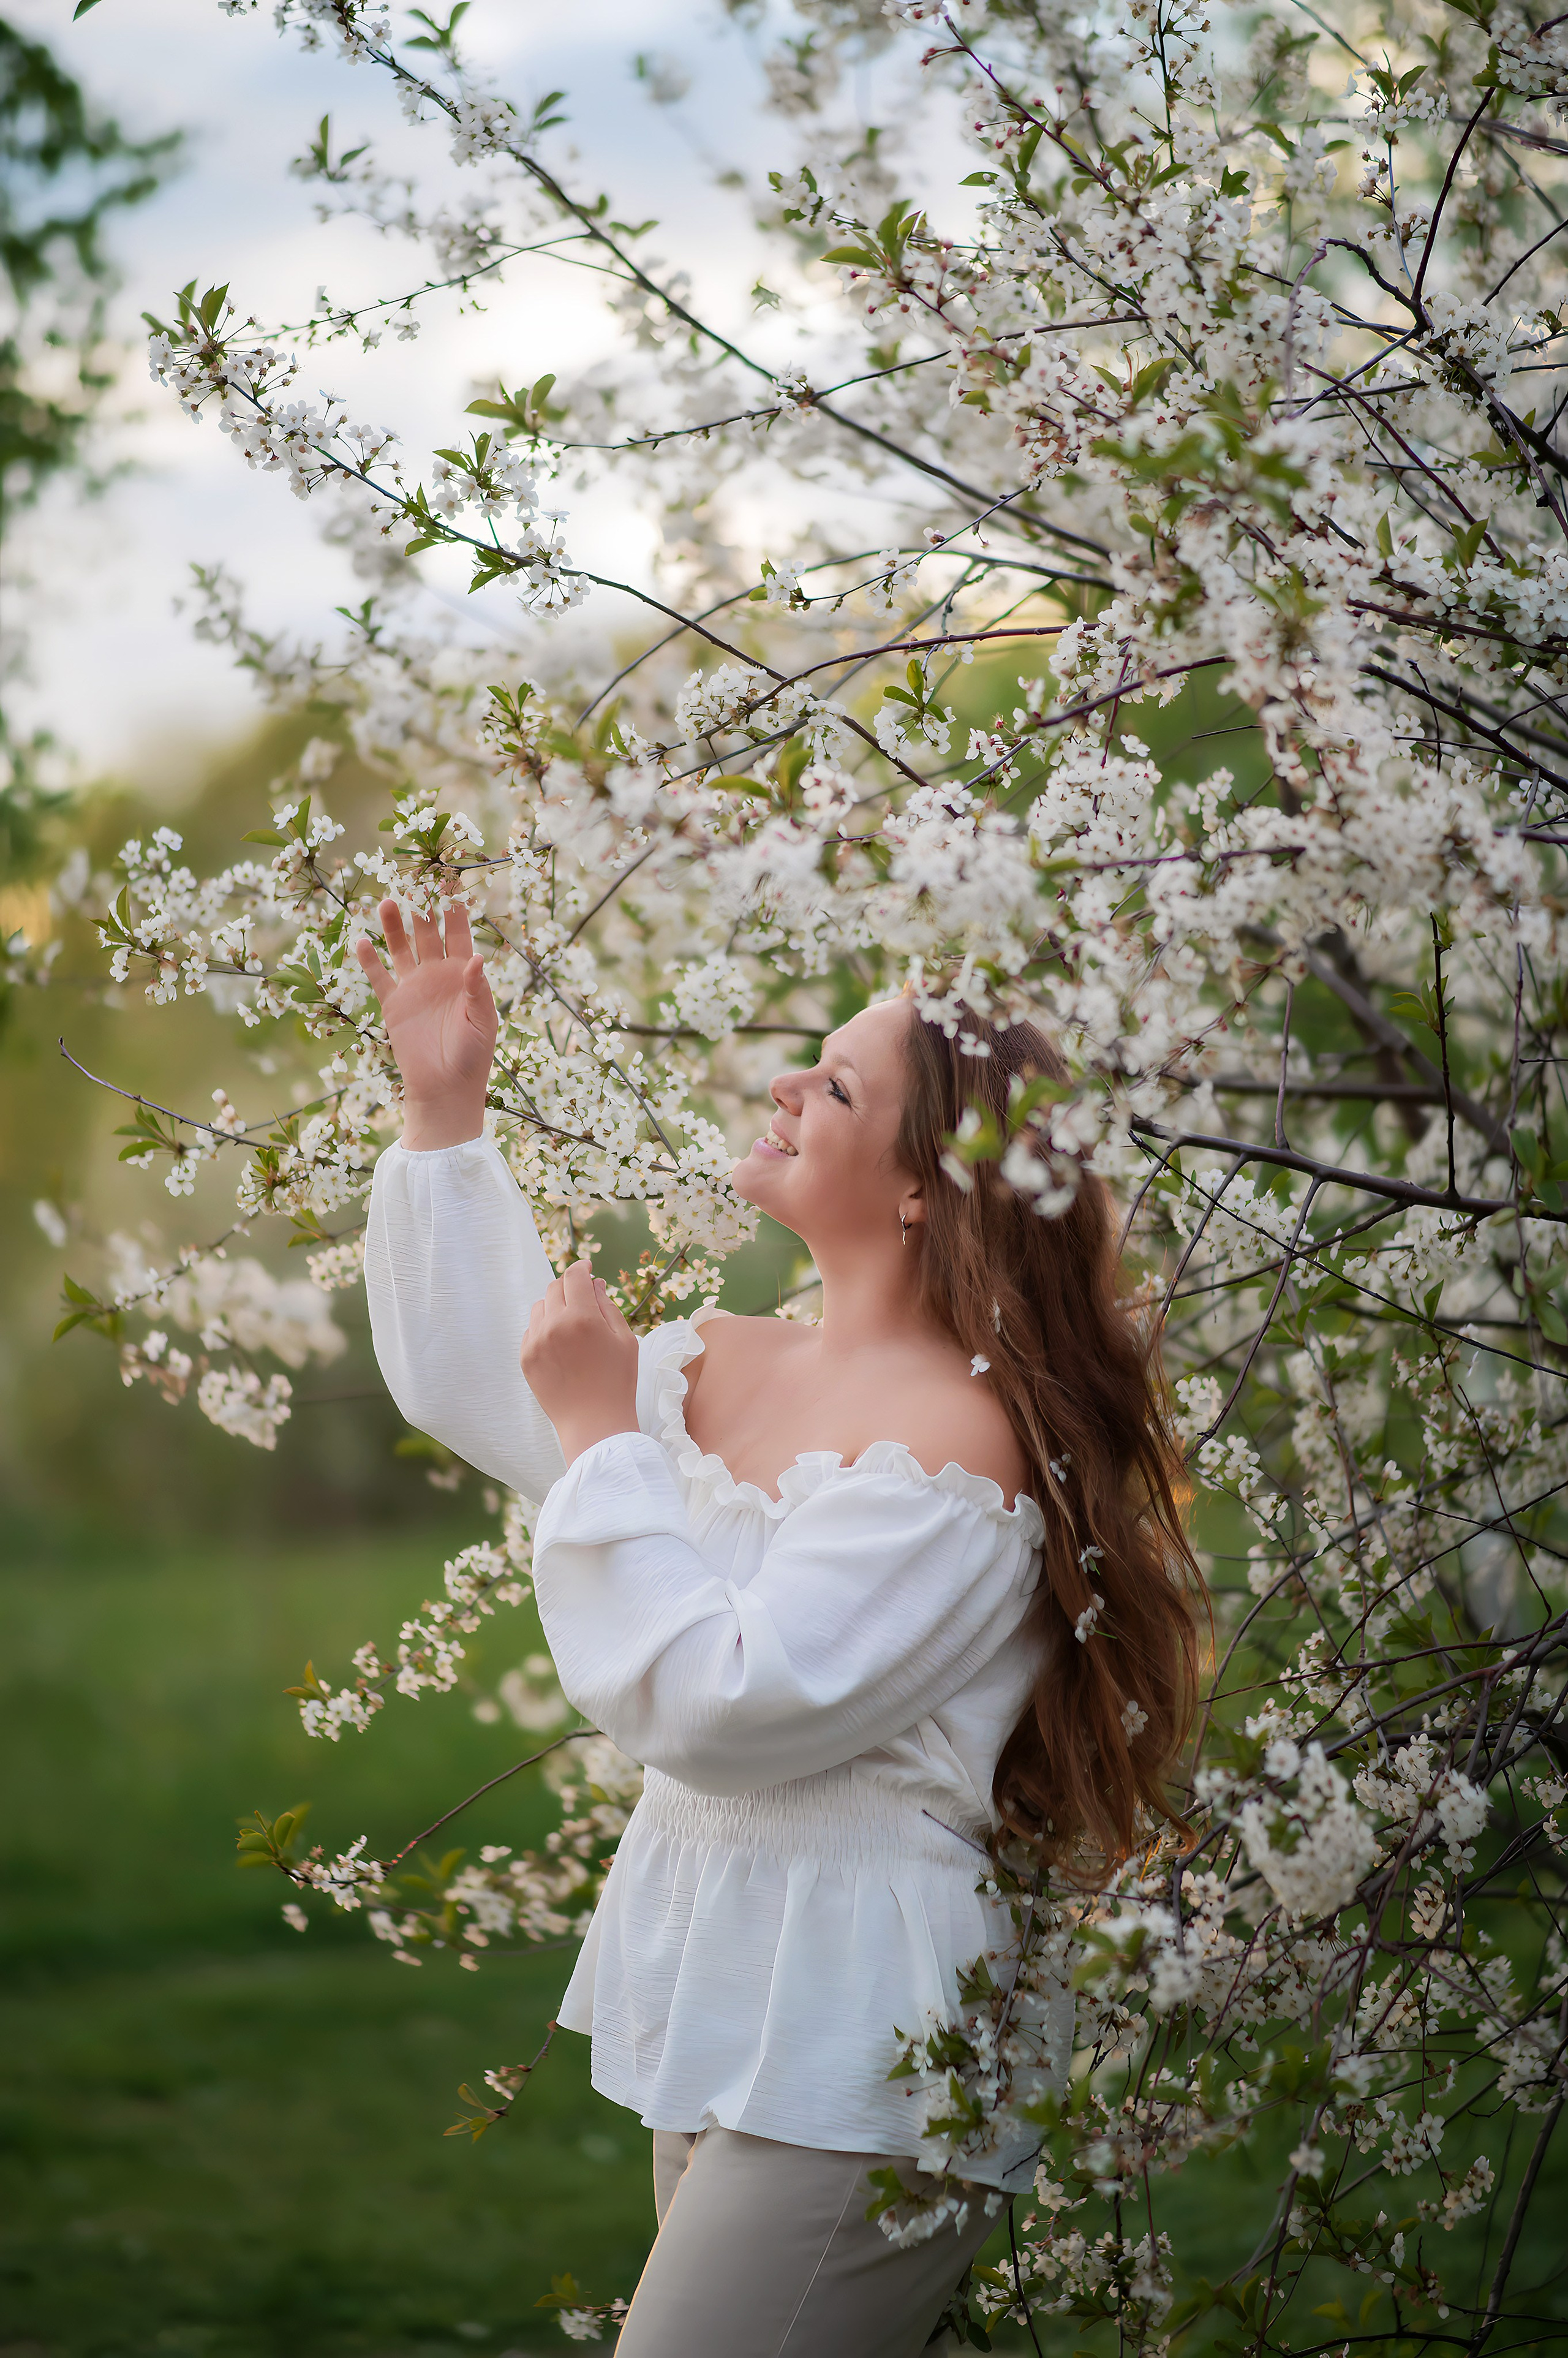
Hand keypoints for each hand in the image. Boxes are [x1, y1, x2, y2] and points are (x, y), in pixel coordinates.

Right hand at [356, 898, 496, 1148]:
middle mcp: (438, 974)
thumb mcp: (483, 1021)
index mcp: (465, 975)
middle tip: (415, 880)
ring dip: (394, 926)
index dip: (455, 910)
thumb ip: (477, 989)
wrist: (446, 1089)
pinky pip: (379, 977)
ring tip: (388, 901)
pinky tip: (361, 941)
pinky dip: (369, 960)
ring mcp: (414, 987)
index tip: (451, 884)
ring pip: (401, 947)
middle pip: (428, 933)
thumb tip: (476, 957)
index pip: (460, 934)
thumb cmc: (473, 1056)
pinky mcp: (394, 1004)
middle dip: (422, 908)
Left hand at [522, 1260, 640, 1464]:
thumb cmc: (617, 1382)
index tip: (587, 1267)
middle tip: (583, 1297)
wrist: (594, 1423)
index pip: (574, 1276)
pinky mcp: (526, 1358)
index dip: (581, 1267)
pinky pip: (531, 1330)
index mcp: (582, 1318)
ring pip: (540, 1307)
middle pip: (555, 1288)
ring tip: (572, 1325)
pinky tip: (561, 1345)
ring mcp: (536, 1342)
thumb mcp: (625, 1340)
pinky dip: (544, 1328)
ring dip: (555, 1307)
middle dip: (570, 1287)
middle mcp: (554, 1325)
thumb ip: (608, 1306)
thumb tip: (595, 1284)